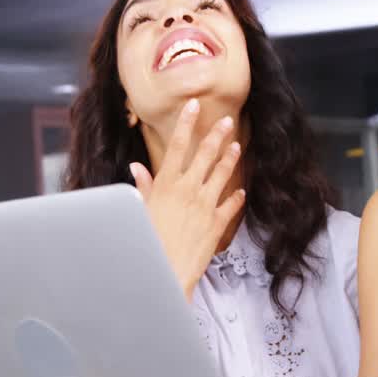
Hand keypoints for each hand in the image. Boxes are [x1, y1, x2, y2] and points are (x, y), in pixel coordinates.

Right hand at [129, 98, 245, 296]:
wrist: (165, 270)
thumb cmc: (148, 242)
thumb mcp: (141, 210)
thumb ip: (143, 186)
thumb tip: (137, 167)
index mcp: (167, 184)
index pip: (178, 145)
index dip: (187, 123)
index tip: (194, 106)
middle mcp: (188, 190)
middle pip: (205, 155)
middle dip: (217, 135)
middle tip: (227, 121)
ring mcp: (205, 205)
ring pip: (222, 174)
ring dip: (230, 159)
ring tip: (237, 146)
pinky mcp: (217, 223)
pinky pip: (230, 205)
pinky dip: (236, 197)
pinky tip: (241, 191)